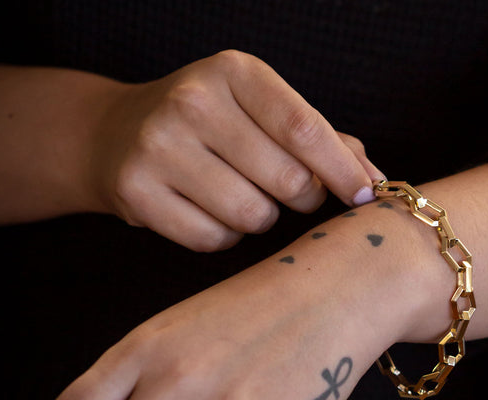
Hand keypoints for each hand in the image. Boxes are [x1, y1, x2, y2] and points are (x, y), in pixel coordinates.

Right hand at [93, 50, 383, 250]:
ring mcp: (158, 148)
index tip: (364, 195)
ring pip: (252, 215)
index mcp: (233, 73)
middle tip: (286, 188)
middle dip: (300, 196)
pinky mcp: (137, 193)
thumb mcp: (256, 110)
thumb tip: (372, 177)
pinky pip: (213, 239)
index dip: (341, 169)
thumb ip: (315, 137)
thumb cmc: (206, 125)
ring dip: (259, 217)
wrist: (115, 135)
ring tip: (238, 194)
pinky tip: (208, 211)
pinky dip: (224, 235)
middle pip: (286, 180)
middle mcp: (192, 104)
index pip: (303, 127)